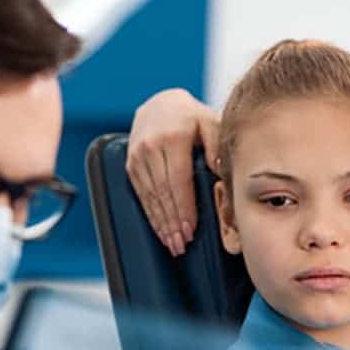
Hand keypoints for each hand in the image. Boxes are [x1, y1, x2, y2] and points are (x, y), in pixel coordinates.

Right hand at [126, 88, 219, 255]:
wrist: (160, 105)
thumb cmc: (192, 118)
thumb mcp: (210, 122)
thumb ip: (217, 144)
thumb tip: (220, 170)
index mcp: (172, 137)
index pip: (178, 181)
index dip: (184, 208)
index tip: (190, 229)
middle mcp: (150, 147)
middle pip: (162, 193)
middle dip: (172, 223)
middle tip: (181, 245)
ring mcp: (137, 156)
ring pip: (149, 196)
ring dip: (161, 223)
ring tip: (172, 244)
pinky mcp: (130, 164)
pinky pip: (140, 194)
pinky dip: (151, 214)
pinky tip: (160, 230)